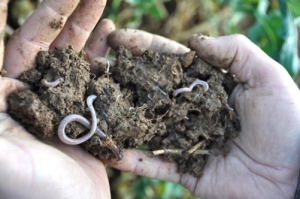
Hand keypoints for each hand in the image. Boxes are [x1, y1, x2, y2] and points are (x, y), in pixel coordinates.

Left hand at [0, 0, 114, 197]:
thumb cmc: (38, 195)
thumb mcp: (5, 164)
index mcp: (2, 98)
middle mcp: (27, 93)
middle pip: (37, 40)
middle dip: (56, 9)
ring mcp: (57, 98)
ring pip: (69, 52)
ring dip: (83, 24)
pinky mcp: (83, 107)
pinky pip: (92, 72)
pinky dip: (101, 52)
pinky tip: (111, 31)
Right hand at [106, 30, 299, 197]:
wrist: (297, 177)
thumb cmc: (288, 123)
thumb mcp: (267, 78)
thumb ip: (235, 51)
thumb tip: (194, 42)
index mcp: (209, 86)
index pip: (171, 62)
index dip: (145, 48)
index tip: (118, 38)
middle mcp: (193, 110)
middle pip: (152, 91)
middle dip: (123, 78)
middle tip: (93, 67)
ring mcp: (186, 140)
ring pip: (147, 128)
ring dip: (120, 118)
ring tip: (91, 107)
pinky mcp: (186, 169)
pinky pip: (155, 164)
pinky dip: (133, 160)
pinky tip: (109, 151)